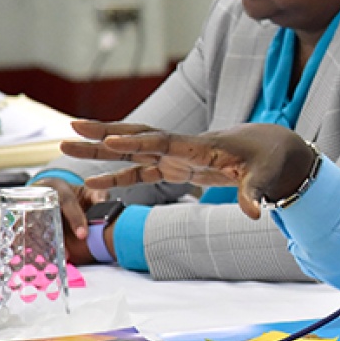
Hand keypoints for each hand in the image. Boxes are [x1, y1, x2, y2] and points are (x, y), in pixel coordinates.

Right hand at [31, 176, 106, 263]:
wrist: (45, 190)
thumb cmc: (71, 193)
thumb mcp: (86, 190)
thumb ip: (97, 195)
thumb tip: (104, 202)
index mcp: (57, 187)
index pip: (68, 202)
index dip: (76, 219)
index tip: (83, 235)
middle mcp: (40, 196)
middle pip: (46, 217)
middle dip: (57, 236)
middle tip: (68, 253)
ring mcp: (27, 208)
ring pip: (32, 227)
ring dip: (43, 245)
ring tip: (55, 259)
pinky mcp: (20, 219)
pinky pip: (23, 234)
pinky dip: (31, 247)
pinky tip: (41, 259)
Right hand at [60, 120, 315, 218]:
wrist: (273, 149)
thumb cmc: (268, 159)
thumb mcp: (264, 176)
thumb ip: (254, 193)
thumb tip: (254, 213)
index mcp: (202, 146)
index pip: (165, 142)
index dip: (139, 142)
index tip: (112, 140)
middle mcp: (184, 147)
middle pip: (138, 137)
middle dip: (105, 132)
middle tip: (71, 127)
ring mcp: (178, 156)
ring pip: (133, 151)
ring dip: (101, 150)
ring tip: (66, 145)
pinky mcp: (178, 167)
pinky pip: (141, 172)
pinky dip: (118, 177)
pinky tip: (94, 185)